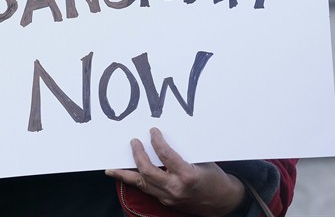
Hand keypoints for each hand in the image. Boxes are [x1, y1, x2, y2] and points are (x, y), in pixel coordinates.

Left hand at [106, 128, 244, 216]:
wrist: (223, 203)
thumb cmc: (215, 178)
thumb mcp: (203, 161)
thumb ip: (183, 153)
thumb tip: (164, 139)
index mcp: (187, 175)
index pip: (166, 156)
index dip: (157, 142)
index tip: (152, 131)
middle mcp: (176, 188)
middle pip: (148, 172)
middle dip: (138, 156)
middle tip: (133, 142)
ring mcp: (170, 198)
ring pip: (142, 185)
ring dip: (125, 175)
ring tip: (111, 168)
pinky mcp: (166, 202)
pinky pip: (147, 190)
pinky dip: (137, 181)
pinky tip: (127, 176)